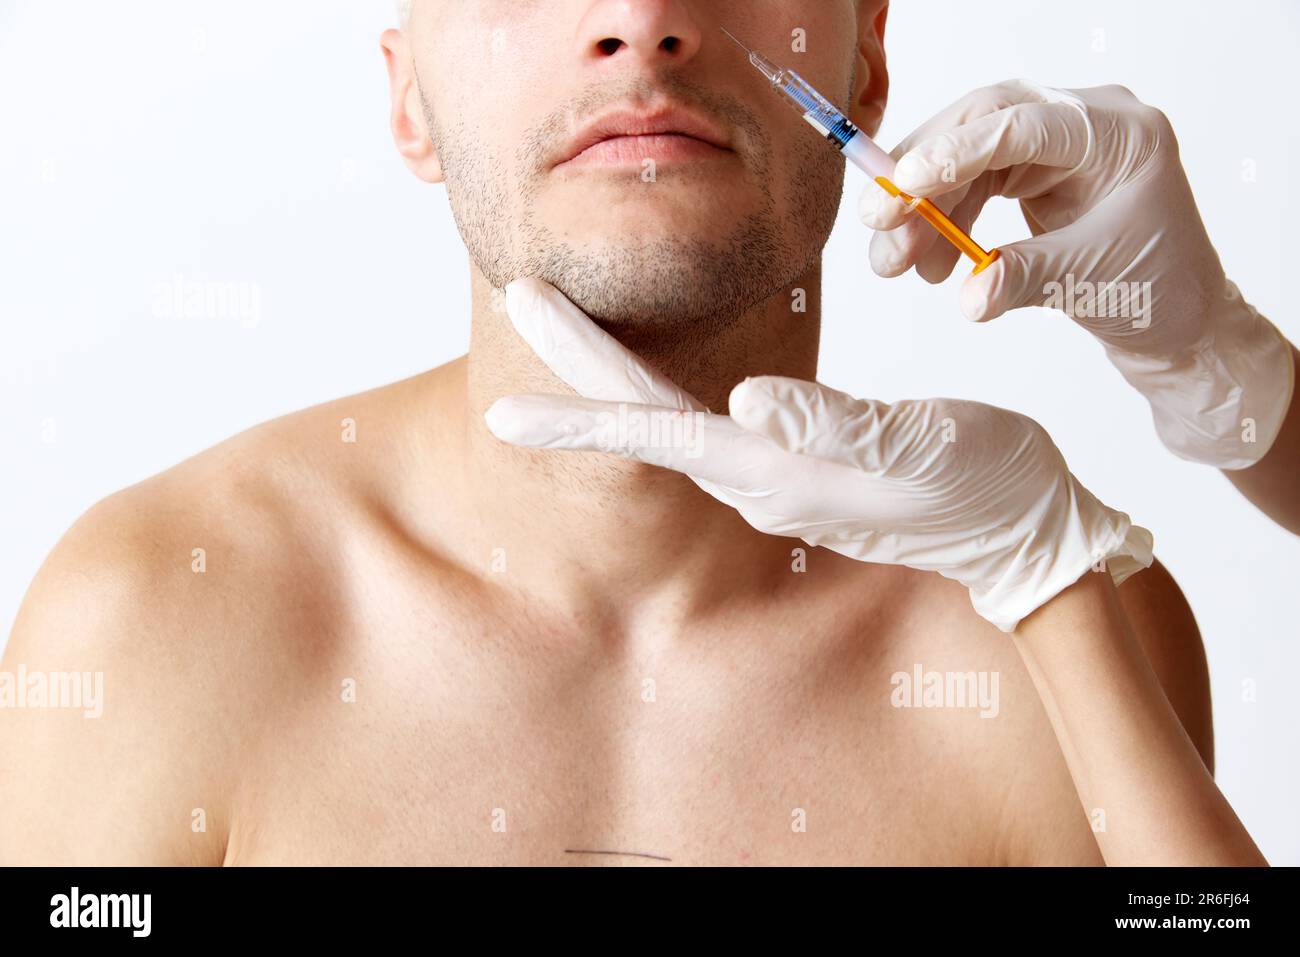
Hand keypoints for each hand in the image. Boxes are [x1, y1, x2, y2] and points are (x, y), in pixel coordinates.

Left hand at [486, 279, 1152, 632]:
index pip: (658, 437)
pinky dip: (662, 398)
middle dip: (580, 365)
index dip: (581, 412)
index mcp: (780, 476)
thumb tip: (748, 402)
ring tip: (562, 321)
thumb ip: (831, 427)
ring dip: (613, 376)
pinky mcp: (799, 467)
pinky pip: (710, 429)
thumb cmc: (983, 485)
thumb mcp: (919, 447)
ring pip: (673, 423)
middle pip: (649, 420)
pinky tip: (646, 381)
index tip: (504, 409)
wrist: (1026, 534)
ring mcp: (778, 479)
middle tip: (520, 300)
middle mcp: (762, 483)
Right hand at [860, 80, 1293, 468]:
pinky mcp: (1035, 175)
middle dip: (922, 177)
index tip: (902, 187)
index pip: (1023, 123)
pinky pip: (971, 184)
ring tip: (892, 263)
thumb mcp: (1092, 284)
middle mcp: (1086, 124)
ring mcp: (1057, 148)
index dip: (955, 152)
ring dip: (921, 209)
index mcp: (1119, 133)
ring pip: (967, 157)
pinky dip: (941, 222)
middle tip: (877, 223)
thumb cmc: (1160, 294)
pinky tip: (927, 264)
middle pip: (982, 124)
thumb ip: (1024, 279)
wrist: (1181, 325)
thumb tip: (967, 295)